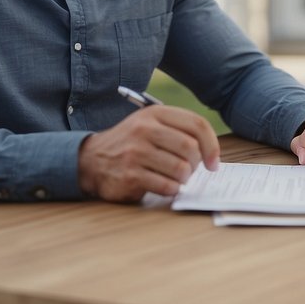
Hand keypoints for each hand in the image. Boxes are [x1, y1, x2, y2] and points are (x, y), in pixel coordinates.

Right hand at [78, 105, 220, 202]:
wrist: (91, 159)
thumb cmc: (131, 143)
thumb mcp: (151, 125)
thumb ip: (179, 131)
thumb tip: (212, 155)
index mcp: (155, 114)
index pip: (197, 125)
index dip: (212, 145)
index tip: (213, 162)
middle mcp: (145, 129)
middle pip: (190, 148)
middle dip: (197, 165)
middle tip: (192, 171)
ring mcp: (136, 152)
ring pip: (180, 169)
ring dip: (185, 179)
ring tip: (177, 179)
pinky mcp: (129, 175)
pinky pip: (166, 185)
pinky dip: (172, 189)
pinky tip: (166, 186)